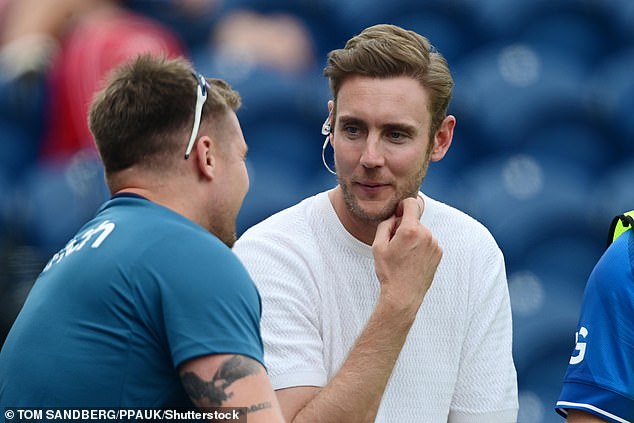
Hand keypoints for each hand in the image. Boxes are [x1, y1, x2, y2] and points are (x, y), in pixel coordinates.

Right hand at [372, 195, 441, 314]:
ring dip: (413, 238)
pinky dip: (420, 247)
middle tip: (396, 245)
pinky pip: (428, 242)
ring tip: (404, 256)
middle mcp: (426, 234)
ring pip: (421, 232)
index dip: (402, 206)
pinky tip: (412, 260)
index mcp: (410, 230)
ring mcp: (434, 244)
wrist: (403, 295)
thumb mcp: (378, 246)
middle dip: (405, 227)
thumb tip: (394, 216)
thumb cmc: (389, 271)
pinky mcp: (438, 253)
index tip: (397, 215)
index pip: (411, 204)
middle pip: (414, 220)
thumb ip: (385, 224)